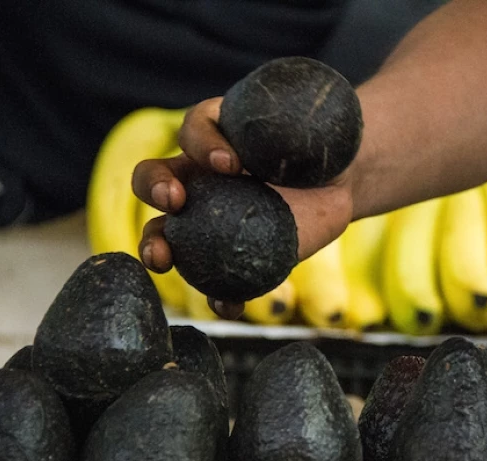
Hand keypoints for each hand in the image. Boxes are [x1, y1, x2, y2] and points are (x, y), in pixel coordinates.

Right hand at [132, 98, 354, 318]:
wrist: (332, 185)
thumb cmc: (311, 150)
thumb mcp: (302, 130)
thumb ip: (286, 130)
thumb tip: (283, 142)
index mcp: (213, 138)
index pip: (194, 133)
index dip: (204, 145)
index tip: (232, 164)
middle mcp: (198, 178)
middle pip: (153, 179)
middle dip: (154, 188)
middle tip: (174, 200)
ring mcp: (206, 221)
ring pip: (165, 234)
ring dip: (155, 247)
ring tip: (162, 258)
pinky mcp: (230, 257)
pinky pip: (215, 283)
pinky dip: (218, 298)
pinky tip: (228, 304)